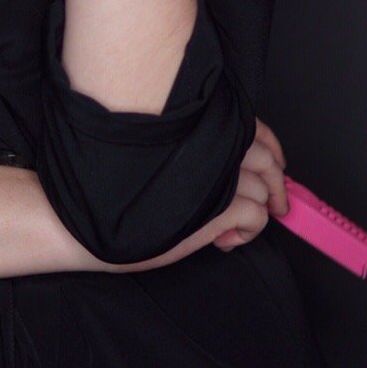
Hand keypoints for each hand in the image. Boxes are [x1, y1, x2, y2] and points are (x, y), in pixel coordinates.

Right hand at [78, 117, 288, 272]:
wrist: (88, 219)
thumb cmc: (115, 190)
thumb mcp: (159, 157)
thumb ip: (194, 150)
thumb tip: (233, 165)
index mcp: (197, 130)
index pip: (253, 129)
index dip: (272, 147)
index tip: (279, 163)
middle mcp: (209, 147)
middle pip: (265, 159)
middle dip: (276, 184)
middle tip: (278, 203)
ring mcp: (214, 177)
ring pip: (263, 190)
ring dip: (257, 210)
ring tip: (235, 225)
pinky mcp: (215, 209)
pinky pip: (255, 216)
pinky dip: (249, 230)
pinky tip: (227, 239)